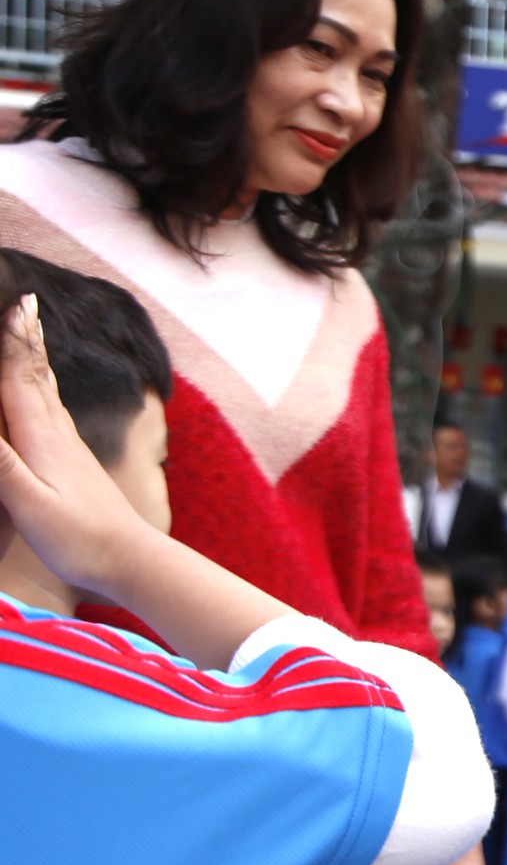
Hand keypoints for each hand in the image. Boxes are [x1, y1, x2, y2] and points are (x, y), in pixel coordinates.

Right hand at [0, 293, 150, 595]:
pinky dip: (43, 393)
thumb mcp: (29, 504)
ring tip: (30, 337)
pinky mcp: (76, 466)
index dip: (15, 341)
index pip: (21, 379)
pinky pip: (53, 416)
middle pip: (37, 377)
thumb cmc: (80, 539)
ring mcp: (70, 449)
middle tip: (24, 302)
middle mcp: (58, 435)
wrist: (132, 562)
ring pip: (47, 393)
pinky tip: (45, 399)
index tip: (17, 303)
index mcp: (41, 439)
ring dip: (35, 361)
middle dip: (26, 339)